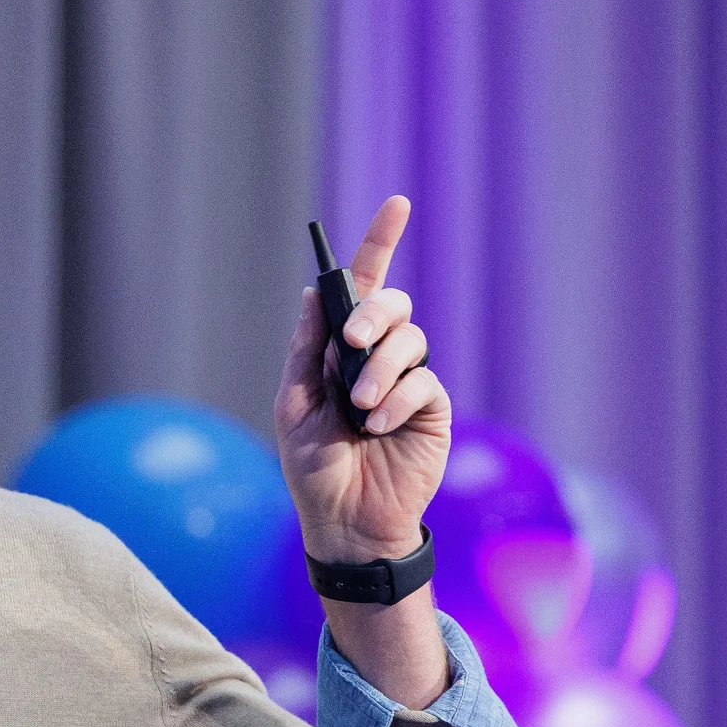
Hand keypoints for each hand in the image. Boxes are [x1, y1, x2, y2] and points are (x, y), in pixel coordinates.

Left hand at [274, 195, 449, 563]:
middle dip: (373, 313)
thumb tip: (314, 293)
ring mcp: (407, 381)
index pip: (362, 287)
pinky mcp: (431, 408)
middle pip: (391, 303)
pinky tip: (378, 426)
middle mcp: (377, 357)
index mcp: (341, 349)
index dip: (380, 243)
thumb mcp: (295, 405)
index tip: (397, 204)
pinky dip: (397, 399)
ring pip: (410, 340)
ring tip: (361, 410)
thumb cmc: (313, 468)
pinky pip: (423, 382)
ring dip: (380, 370)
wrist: (344, 521)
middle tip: (351, 342)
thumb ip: (307, 350)